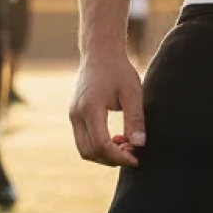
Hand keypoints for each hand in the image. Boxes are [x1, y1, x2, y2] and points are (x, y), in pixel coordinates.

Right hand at [68, 49, 145, 165]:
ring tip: (126, 146)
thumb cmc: (118, 70)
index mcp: (90, 108)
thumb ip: (136, 119)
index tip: (136, 159)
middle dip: (111, 159)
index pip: (101, 144)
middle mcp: (77, 114)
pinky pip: (83, 140)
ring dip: (104, 155)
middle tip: (133, 153)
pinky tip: (117, 138)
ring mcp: (73, 115)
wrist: (99, 53)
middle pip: (89, 152)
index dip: (119, 157)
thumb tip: (140, 144)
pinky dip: (99, 146)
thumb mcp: (133, 93)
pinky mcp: (75, 115)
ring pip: (84, 149)